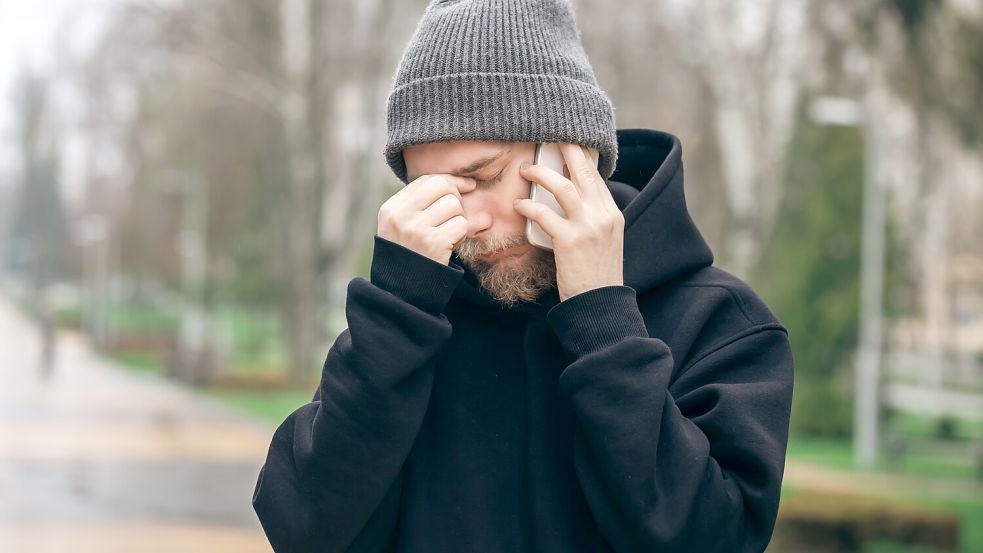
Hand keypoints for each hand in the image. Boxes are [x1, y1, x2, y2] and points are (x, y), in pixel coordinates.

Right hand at [378, 174, 475, 264]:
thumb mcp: (405, 226)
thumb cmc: (409, 254)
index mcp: (391, 208)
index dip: (451, 181)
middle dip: (456, 198)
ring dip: (458, 220)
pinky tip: (449, 245)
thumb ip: (426, 204)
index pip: (427, 180)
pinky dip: (460, 235)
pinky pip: (460, 225)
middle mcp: (400, 215)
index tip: (467, 186)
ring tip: (446, 234)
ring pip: (454, 206)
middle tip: (453, 215)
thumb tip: (467, 184)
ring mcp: (415, 228)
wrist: (402, 292)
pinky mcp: (432, 243)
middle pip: (442, 187)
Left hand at [514, 143, 624, 301]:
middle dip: (566, 150)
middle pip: (584, 172)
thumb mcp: (603, 241)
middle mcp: (603, 216)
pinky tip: (519, 205)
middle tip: (548, 137)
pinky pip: (545, 215)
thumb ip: (591, 219)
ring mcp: (588, 227)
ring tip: (526, 168)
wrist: (600, 304)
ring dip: (542, 174)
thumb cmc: (596, 275)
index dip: (580, 158)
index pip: (596, 177)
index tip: (565, 145)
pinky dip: (530, 207)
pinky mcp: (570, 241)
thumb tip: (570, 201)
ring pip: (564, 187)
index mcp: (612, 214)